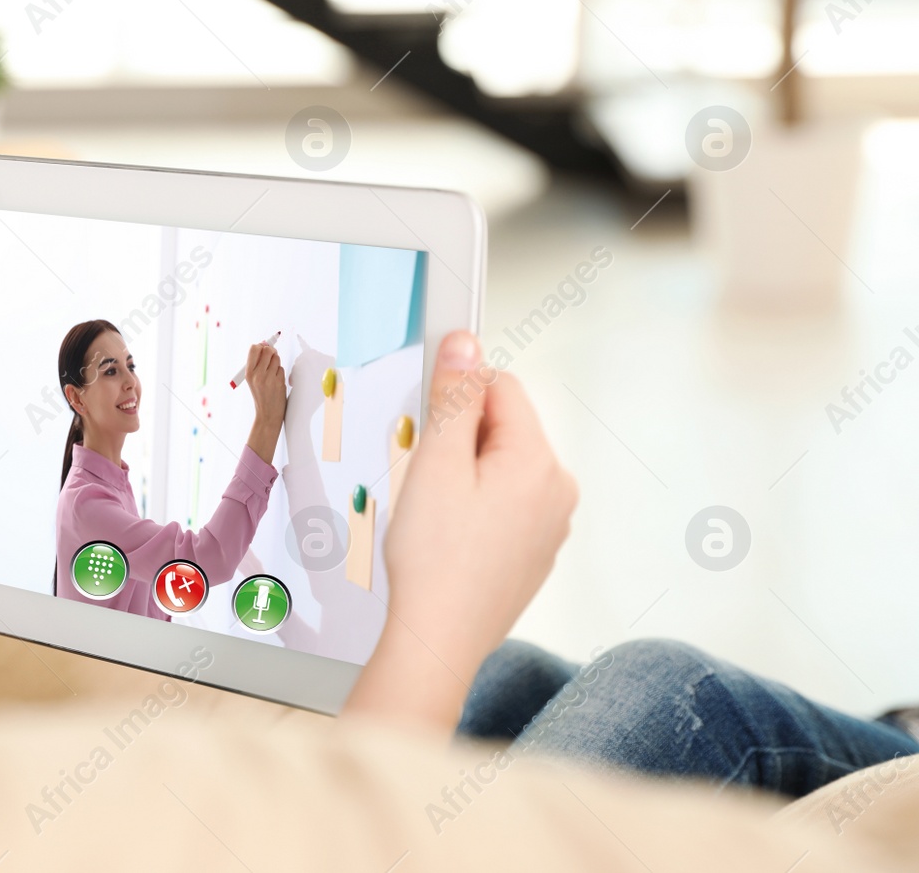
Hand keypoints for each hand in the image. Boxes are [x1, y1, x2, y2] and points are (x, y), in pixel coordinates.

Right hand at [243, 342, 286, 464]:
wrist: (267, 415)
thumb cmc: (261, 396)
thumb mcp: (253, 380)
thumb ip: (257, 363)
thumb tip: (265, 345)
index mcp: (248, 373)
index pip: (254, 348)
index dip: (260, 346)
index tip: (263, 349)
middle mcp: (258, 374)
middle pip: (267, 350)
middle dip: (271, 352)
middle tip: (271, 357)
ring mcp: (269, 378)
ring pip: (276, 358)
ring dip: (276, 363)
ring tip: (273, 373)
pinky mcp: (280, 382)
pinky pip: (282, 369)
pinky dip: (280, 373)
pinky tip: (277, 381)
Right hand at [344, 330, 576, 733]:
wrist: (439, 640)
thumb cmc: (436, 562)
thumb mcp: (434, 465)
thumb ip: (453, 398)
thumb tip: (464, 344)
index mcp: (539, 462)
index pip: (502, 386)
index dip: (457, 394)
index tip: (426, 414)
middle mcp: (558, 490)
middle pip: (503, 427)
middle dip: (460, 440)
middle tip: (426, 478)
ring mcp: (551, 524)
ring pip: (501, 466)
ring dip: (465, 474)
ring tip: (435, 513)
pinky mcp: (535, 551)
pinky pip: (505, 504)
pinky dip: (475, 508)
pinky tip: (449, 538)